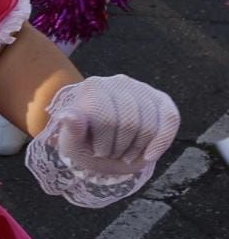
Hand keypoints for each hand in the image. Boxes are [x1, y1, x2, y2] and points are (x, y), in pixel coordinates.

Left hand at [25, 74, 178, 208]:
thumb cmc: (85, 142)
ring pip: (149, 125)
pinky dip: (161, 142)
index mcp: (92, 87)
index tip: (97, 153)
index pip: (106, 119)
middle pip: (130, 123)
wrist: (102, 145)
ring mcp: (142, 88)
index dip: (104, 143)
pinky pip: (171, 119)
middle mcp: (118, 82)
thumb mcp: (72, 142)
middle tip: (112, 155)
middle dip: (122, 148)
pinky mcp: (161, 99)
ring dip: (138, 149)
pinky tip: (149, 156)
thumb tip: (68, 115)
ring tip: (125, 154)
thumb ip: (70, 130)